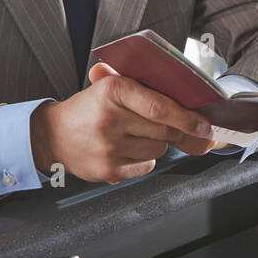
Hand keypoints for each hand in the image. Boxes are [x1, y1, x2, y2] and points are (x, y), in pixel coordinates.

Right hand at [30, 62, 218, 184]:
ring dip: (156, 143)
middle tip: (165, 126)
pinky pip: (146, 166)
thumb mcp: (108, 86)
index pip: (159, 107)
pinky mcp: (108, 170)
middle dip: (173, 129)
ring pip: (158, 149)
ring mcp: (108, 148)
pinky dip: (143, 159)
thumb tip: (186, 98)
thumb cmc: (89, 108)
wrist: (52, 135)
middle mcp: (110, 119)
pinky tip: (126, 149)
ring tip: (134, 135)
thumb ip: (142, 86)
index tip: (204, 125)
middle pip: (164, 130)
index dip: (186, 117)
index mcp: (113, 91)